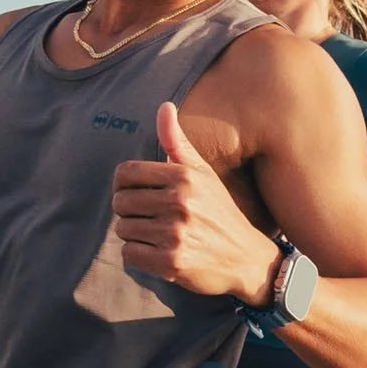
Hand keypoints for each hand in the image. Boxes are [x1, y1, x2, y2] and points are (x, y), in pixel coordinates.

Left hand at [112, 103, 272, 301]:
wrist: (246, 258)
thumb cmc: (219, 212)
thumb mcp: (202, 174)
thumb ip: (177, 142)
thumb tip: (164, 106)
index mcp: (184, 176)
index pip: (125, 173)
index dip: (124, 185)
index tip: (138, 194)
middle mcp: (179, 202)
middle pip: (120, 202)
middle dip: (130, 212)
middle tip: (151, 218)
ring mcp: (175, 233)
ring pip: (122, 228)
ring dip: (135, 234)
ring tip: (157, 235)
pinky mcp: (170, 262)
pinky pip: (129, 253)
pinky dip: (139, 255)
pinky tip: (158, 252)